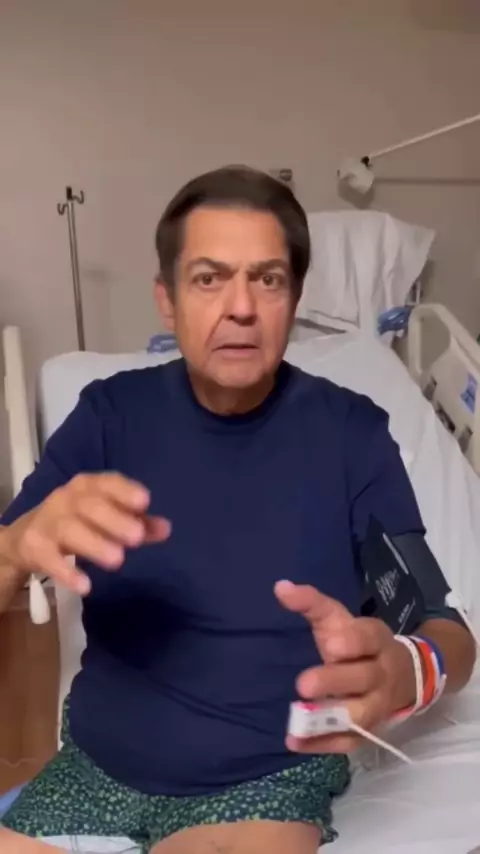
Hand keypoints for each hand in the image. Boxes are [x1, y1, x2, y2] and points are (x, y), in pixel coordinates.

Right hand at [2, 473, 170, 594]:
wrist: (25, 537)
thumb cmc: (78, 522)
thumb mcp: (107, 518)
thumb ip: (137, 522)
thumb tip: (167, 528)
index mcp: (87, 487)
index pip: (106, 483)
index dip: (124, 490)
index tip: (144, 501)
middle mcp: (66, 499)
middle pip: (89, 505)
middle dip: (113, 519)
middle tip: (136, 537)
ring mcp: (48, 522)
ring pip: (70, 529)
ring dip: (94, 543)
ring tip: (117, 560)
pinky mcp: (35, 547)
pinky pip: (50, 558)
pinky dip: (67, 572)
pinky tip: (85, 586)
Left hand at [275, 580, 415, 753]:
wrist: (406, 676)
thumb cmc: (360, 644)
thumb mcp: (340, 619)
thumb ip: (312, 604)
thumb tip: (280, 587)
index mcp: (376, 641)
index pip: (367, 639)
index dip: (352, 643)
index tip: (330, 645)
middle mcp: (381, 674)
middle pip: (363, 678)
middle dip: (334, 682)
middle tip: (303, 684)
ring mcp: (378, 705)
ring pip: (360, 715)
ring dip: (330, 718)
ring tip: (299, 717)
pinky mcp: (369, 731)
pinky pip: (349, 742)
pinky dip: (322, 744)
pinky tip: (294, 742)